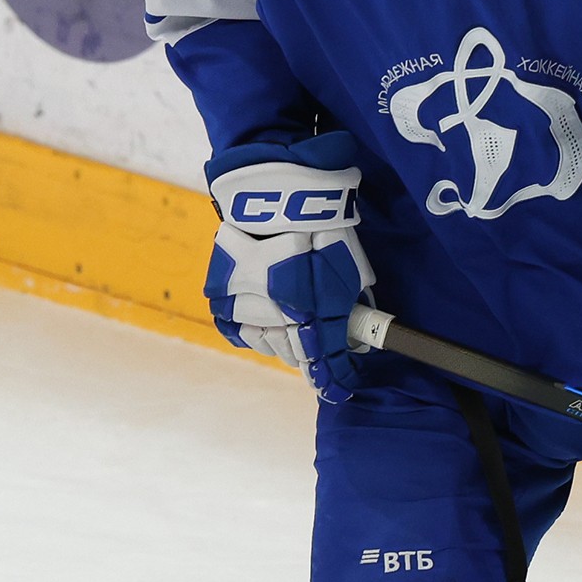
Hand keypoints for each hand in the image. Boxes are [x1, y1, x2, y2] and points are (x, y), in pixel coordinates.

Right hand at [203, 133, 374, 401]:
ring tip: (292, 331)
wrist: (276, 194)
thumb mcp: (350, 267)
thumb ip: (353, 303)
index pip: (326, 361)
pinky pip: (240, 328)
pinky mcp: (223, 294)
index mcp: (314, 312)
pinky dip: (255, 329)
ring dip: (282, 342)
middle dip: (309, 357)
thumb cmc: (323, 228)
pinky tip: (267, 322)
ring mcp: (247, 306)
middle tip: (317, 356)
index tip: (341, 386)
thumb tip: (359, 330)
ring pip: (267, 343)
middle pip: (294, 355)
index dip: (336, 378)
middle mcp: (279, 315)